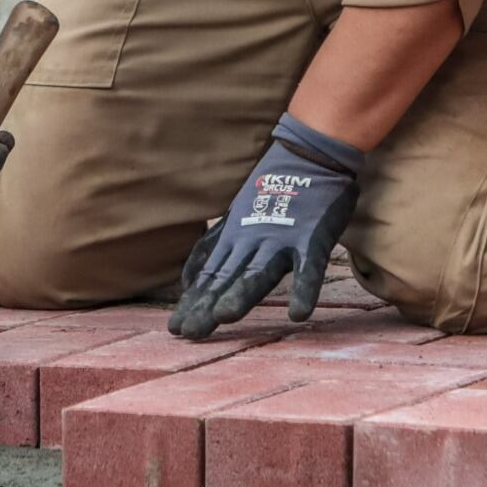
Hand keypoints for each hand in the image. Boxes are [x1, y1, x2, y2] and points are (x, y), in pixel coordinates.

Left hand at [168, 116, 361, 339]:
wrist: (310, 154)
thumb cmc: (272, 189)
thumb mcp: (234, 217)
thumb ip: (212, 247)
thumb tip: (186, 280)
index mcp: (234, 238)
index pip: (210, 275)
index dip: (193, 301)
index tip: (174, 329)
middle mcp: (252, 240)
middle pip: (227, 277)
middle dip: (206, 305)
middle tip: (188, 333)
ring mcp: (282, 238)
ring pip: (259, 270)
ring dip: (242, 293)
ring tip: (225, 317)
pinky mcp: (312, 238)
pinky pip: (309, 268)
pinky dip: (304, 289)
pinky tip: (298, 313)